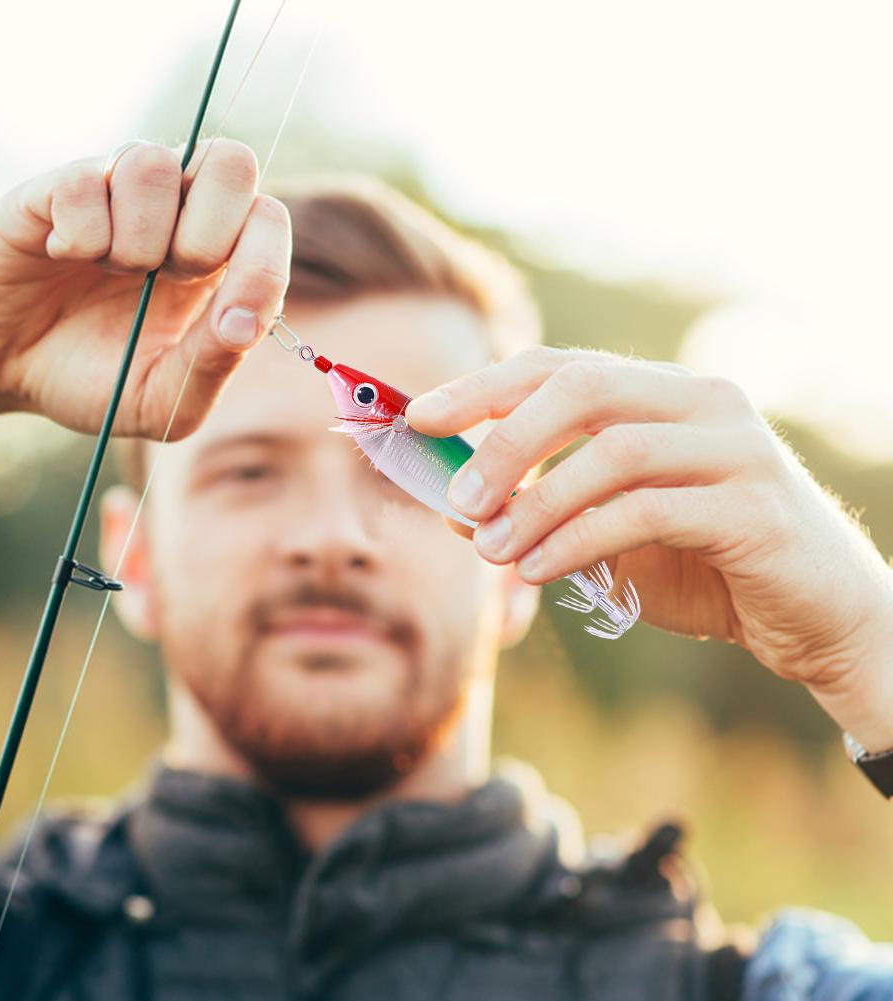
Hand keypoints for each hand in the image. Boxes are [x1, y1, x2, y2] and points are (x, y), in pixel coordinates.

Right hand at [0, 140, 289, 444]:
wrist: (1, 370)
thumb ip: (215, 363)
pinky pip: (86, 182)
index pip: (269, 218)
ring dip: (137, 240)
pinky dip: (79, 235)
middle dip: (208, 237)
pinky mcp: (57, 184)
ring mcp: (118, 191)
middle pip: (233, 163)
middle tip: (168, 279)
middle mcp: (176, 211)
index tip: (230, 321)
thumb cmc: (95, 379)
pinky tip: (61, 255)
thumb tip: (246, 322)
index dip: (263, 261)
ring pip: (157, 164)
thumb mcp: (166, 399)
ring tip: (109, 270)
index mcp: (219, 260)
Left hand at [407, 348, 892, 747]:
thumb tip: (451, 508)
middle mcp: (703, 402)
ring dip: (536, 504)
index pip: (560, 366)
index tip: (419, 417)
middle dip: (505, 439)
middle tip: (456, 498)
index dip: (484, 386)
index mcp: (663, 395)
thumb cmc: (701, 566)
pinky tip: (538, 570)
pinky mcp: (754, 505)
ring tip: (489, 551)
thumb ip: (541, 512)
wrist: (812, 619)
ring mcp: (735, 447)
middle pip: (584, 386)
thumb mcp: (606, 534)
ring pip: (613, 451)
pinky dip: (578, 540)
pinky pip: (646, 511)